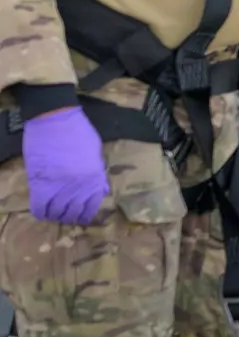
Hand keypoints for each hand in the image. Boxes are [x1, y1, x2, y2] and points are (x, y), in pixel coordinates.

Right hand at [23, 106, 108, 224]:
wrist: (55, 118)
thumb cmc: (78, 131)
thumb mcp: (96, 153)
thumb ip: (97, 173)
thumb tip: (100, 190)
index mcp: (95, 179)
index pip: (91, 208)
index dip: (84, 215)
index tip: (80, 214)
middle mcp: (79, 187)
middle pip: (73, 214)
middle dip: (69, 217)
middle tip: (64, 214)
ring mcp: (59, 187)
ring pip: (56, 214)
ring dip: (55, 215)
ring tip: (53, 212)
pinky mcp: (39, 183)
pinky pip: (39, 208)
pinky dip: (40, 212)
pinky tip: (41, 211)